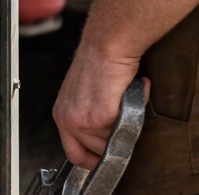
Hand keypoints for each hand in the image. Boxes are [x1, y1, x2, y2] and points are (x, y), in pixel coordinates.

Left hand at [52, 41, 148, 169]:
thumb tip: (109, 134)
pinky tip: (133, 89)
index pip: (74, 153)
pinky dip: (136, 109)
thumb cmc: (100, 59)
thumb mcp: (84, 94)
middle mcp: (68, 119)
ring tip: (125, 95)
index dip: (93, 159)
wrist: (108, 40)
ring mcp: (83, 120)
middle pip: (98, 150)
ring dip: (127, 121)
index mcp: (62, 113)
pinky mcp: (101, 116)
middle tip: (124, 110)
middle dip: (116, 135)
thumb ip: (90, 116)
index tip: (106, 158)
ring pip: (114, 141)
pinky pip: (126, 127)